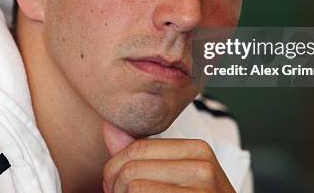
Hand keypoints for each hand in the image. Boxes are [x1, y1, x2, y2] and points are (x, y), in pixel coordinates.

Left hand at [102, 121, 235, 192]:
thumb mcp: (176, 175)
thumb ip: (143, 154)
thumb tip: (110, 128)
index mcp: (198, 150)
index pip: (138, 147)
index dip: (114, 167)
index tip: (112, 185)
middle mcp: (203, 168)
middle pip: (132, 168)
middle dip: (115, 187)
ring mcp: (201, 191)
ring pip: (133, 187)